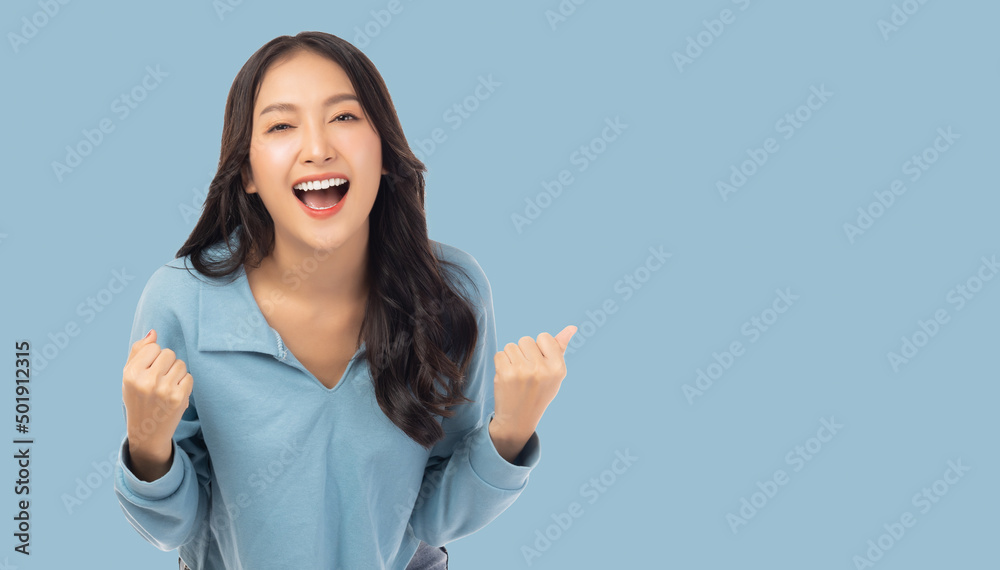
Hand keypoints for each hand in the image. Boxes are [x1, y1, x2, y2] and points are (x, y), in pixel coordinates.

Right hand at [122, 329, 192, 462]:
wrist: (147, 430)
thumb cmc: (138, 398)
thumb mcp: (129, 376)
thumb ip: (139, 351)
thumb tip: (153, 332)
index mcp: (131, 374)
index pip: (154, 347)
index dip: (154, 357)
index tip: (149, 369)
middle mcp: (147, 381)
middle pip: (169, 353)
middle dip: (167, 363)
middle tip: (159, 378)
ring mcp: (164, 390)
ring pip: (181, 364)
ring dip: (177, 373)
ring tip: (166, 386)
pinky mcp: (179, 398)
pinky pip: (189, 377)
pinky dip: (184, 384)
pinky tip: (174, 393)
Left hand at [491, 325, 576, 438]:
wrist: (518, 419)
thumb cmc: (538, 393)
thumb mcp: (554, 374)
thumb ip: (560, 349)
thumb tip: (572, 327)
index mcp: (558, 368)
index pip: (545, 337)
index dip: (539, 349)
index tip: (538, 365)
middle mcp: (542, 369)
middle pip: (526, 340)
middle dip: (524, 353)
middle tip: (526, 373)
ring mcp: (523, 371)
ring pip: (511, 346)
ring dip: (511, 358)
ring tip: (516, 376)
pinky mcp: (505, 373)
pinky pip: (500, 354)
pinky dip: (501, 364)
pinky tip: (507, 378)